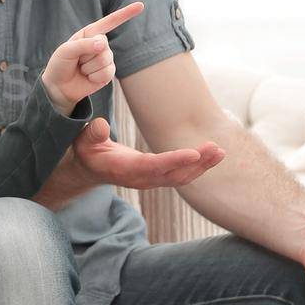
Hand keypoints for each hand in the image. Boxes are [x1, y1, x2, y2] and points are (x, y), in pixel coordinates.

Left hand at [40, 2, 144, 114]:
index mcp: (90, 33)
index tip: (141, 6)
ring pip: (104, 60)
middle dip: (86, 55)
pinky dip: (94, 77)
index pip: (110, 22)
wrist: (59, 87)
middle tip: (76, 61)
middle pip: (102, 45)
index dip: (125, 14)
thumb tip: (103, 45)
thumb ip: (83, 45)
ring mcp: (105, 58)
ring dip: (88, 67)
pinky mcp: (108, 72)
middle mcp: (100, 44)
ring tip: (81, 69)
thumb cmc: (60, 64)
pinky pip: (106, 72)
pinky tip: (88, 77)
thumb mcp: (66, 50)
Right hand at [73, 117, 224, 189]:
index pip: (153, 167)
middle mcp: (142, 179)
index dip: (174, 161)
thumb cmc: (88, 152)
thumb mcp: (84, 141)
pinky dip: (198, 167)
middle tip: (216, 148)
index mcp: (125, 170)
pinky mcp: (157, 178)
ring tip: (220, 152)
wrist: (91, 169)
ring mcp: (151, 181)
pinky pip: (181, 175)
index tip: (194, 154)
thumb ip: (92, 134)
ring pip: (181, 177)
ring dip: (202, 166)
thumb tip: (101, 124)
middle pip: (174, 175)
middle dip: (197, 164)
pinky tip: (211, 156)